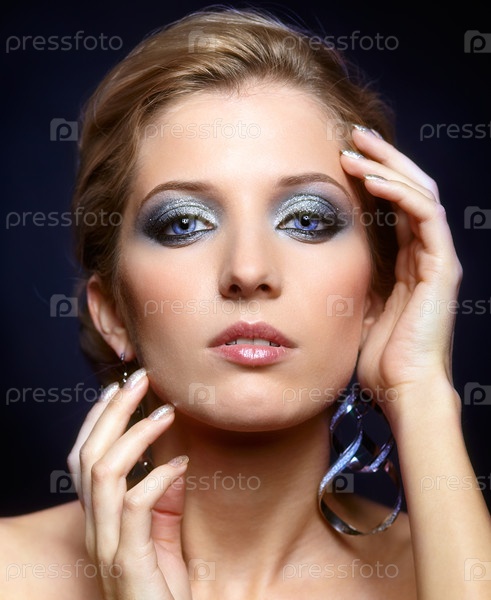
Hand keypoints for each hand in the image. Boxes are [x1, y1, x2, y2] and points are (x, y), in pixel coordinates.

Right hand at [67, 369, 191, 599]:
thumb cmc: (161, 590)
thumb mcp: (162, 538)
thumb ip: (162, 502)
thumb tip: (173, 462)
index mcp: (98, 519)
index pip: (83, 458)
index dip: (96, 420)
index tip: (117, 390)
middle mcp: (94, 527)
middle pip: (90, 455)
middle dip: (113, 412)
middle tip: (140, 380)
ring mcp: (106, 544)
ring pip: (105, 473)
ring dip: (135, 436)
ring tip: (164, 413)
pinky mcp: (128, 560)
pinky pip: (136, 506)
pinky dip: (158, 478)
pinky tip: (180, 466)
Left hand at [340, 127, 462, 426]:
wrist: (401, 388)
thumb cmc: (377, 356)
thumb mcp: (357, 307)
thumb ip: (351, 279)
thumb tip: (320, 262)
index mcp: (407, 261)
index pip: (395, 205)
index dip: (374, 176)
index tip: (342, 156)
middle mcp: (425, 253)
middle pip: (410, 189)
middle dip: (383, 158)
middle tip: (353, 135)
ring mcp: (436, 258)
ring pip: (420, 194)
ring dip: (388, 167)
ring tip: (356, 149)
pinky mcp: (441, 267)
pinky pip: (424, 216)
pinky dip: (400, 194)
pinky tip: (372, 180)